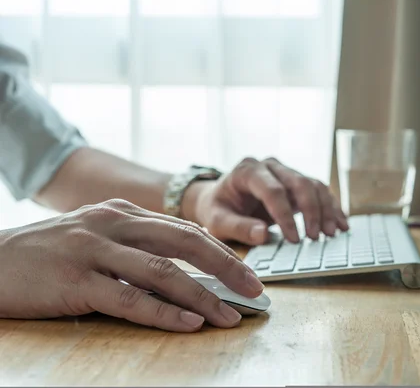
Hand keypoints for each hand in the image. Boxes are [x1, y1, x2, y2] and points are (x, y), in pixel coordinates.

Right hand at [0, 199, 263, 331]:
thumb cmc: (48, 253)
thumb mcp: (95, 235)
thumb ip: (135, 244)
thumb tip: (182, 270)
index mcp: (123, 212)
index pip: (185, 229)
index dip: (221, 251)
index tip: (246, 272)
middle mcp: (114, 223)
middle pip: (185, 242)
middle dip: (227, 267)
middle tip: (255, 289)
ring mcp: (94, 250)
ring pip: (163, 271)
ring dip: (203, 296)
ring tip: (230, 316)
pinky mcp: (76, 280)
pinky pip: (129, 298)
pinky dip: (164, 312)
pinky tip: (189, 323)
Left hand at [183, 157, 348, 244]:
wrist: (220, 199)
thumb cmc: (218, 209)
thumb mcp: (218, 221)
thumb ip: (239, 227)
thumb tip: (264, 235)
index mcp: (247, 171)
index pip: (272, 190)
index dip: (285, 215)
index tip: (295, 239)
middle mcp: (269, 166)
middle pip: (299, 182)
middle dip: (312, 211)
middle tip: (317, 237)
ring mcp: (284, 172)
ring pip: (313, 185)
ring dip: (326, 209)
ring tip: (333, 233)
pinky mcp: (295, 182)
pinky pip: (318, 191)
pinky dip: (331, 207)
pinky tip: (340, 224)